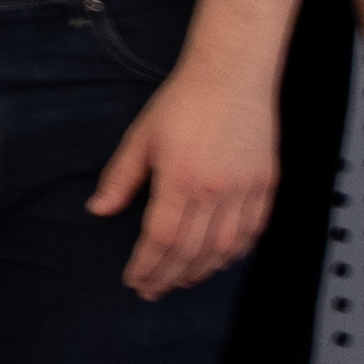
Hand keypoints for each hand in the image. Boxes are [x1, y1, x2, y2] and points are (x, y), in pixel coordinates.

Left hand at [94, 62, 280, 299]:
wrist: (233, 72)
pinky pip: (252, 231)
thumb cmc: (184, 100)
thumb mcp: (142, 136)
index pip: (161, 239)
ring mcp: (245, 189)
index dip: (146, 266)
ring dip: (200, 271)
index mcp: (180, 179)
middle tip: (152, 290)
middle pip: (191, 251)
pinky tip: (218, 260)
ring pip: (223, 248)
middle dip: (168, 276)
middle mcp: (215, 190)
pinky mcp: (265, 184)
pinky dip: (234, 253)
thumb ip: (120, 178)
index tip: (134, 280)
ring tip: (181, 280)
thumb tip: (98, 210)